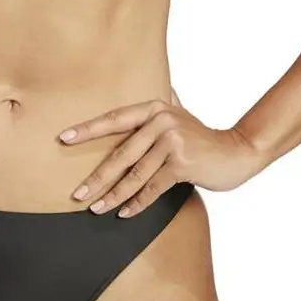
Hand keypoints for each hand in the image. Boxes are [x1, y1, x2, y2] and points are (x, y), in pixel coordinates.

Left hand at [57, 88, 261, 216]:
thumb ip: (162, 106)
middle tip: (76, 193)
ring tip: (95, 208)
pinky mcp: (182, 163)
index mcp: (154, 107)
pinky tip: (123, 213)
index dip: (87, 129)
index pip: (114, 118)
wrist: (237, 152)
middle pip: (120, 153)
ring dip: (113, 195)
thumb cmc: (202, 138)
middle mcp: (161, 120)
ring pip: (134, 174)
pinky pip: (152, 187)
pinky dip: (137, 203)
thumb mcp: (179, 116)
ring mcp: (172, 141)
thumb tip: (153, 88)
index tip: (63, 138)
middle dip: (97, 176)